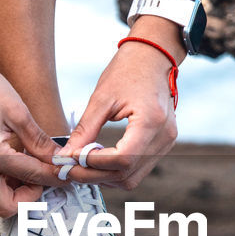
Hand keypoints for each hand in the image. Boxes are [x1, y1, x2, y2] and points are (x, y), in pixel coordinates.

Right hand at [0, 57, 59, 217]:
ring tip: (19, 177)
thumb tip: (57, 159)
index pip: (30, 176)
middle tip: (40, 177)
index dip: (53, 177)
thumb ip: (39, 141)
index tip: (65, 176)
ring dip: (6, 199)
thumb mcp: (18, 112)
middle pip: (5, 207)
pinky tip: (3, 172)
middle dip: (28, 197)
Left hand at [60, 30, 179, 189]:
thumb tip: (68, 155)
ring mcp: (167, 143)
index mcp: (151, 121)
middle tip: (70, 167)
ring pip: (132, 178)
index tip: (73, 159)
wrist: (153, 57)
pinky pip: (138, 169)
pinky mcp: (163, 145)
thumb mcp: (101, 98)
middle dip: (94, 175)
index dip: (94, 164)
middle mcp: (164, 136)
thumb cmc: (128, 70)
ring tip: (82, 164)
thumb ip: (85, 130)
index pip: (122, 159)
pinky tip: (99, 160)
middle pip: (127, 174)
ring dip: (105, 177)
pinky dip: (116, 171)